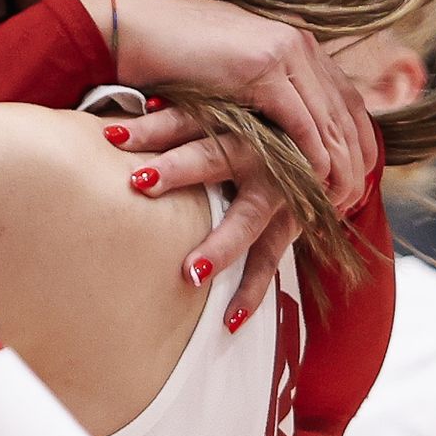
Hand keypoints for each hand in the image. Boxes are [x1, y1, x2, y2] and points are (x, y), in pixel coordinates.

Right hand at [102, 0, 375, 311]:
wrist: (131, 25)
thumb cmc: (171, 54)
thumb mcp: (231, 72)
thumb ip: (262, 89)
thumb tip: (275, 125)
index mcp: (295, 38)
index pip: (345, 95)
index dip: (359, 137)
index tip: (362, 174)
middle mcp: (298, 41)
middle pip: (346, 110)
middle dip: (356, 158)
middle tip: (357, 198)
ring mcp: (282, 50)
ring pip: (328, 120)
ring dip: (339, 165)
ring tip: (341, 202)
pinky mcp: (261, 69)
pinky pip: (300, 122)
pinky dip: (312, 156)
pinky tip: (317, 182)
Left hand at [105, 113, 302, 327]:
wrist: (321, 147)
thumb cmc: (255, 129)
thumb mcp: (223, 115)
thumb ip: (175, 119)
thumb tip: (115, 130)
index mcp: (237, 120)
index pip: (188, 119)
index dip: (154, 126)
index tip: (115, 138)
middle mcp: (260, 152)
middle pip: (216, 156)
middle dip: (180, 168)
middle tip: (142, 182)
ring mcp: (278, 191)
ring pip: (248, 218)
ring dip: (221, 245)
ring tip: (191, 273)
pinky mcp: (289, 224)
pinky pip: (269, 260)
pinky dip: (251, 291)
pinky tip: (230, 319)